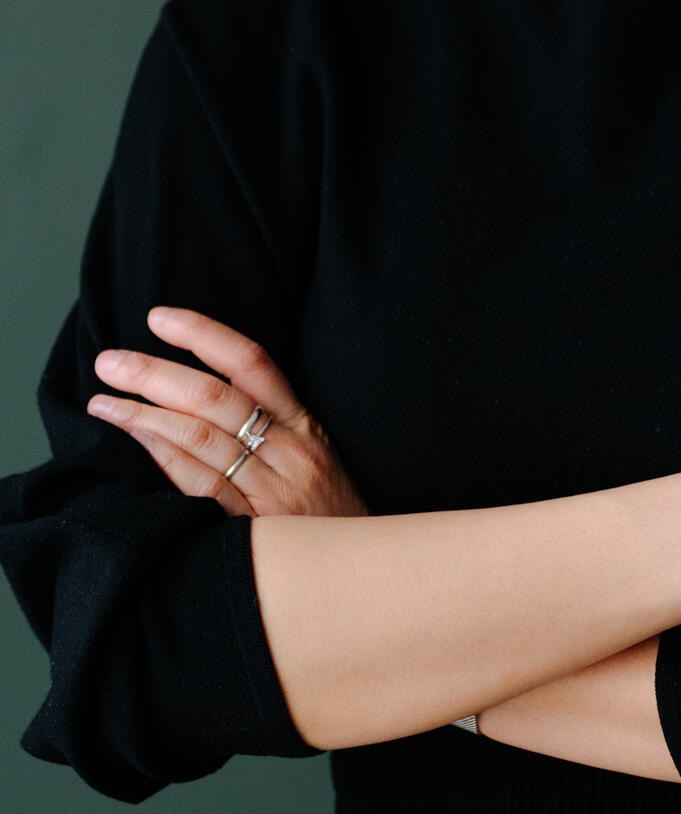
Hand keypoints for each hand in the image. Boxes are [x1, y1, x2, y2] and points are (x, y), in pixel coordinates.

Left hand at [86, 306, 368, 518]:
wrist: (363, 578)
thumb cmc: (333, 515)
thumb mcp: (318, 457)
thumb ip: (274, 425)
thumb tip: (204, 392)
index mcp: (304, 424)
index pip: (251, 362)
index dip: (203, 334)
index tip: (158, 318)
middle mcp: (289, 450)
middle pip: (214, 397)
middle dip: (155, 373)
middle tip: (109, 361)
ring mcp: (271, 491)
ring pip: (200, 438)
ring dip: (144, 415)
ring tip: (103, 401)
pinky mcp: (254, 531)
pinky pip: (201, 487)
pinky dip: (164, 458)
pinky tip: (136, 441)